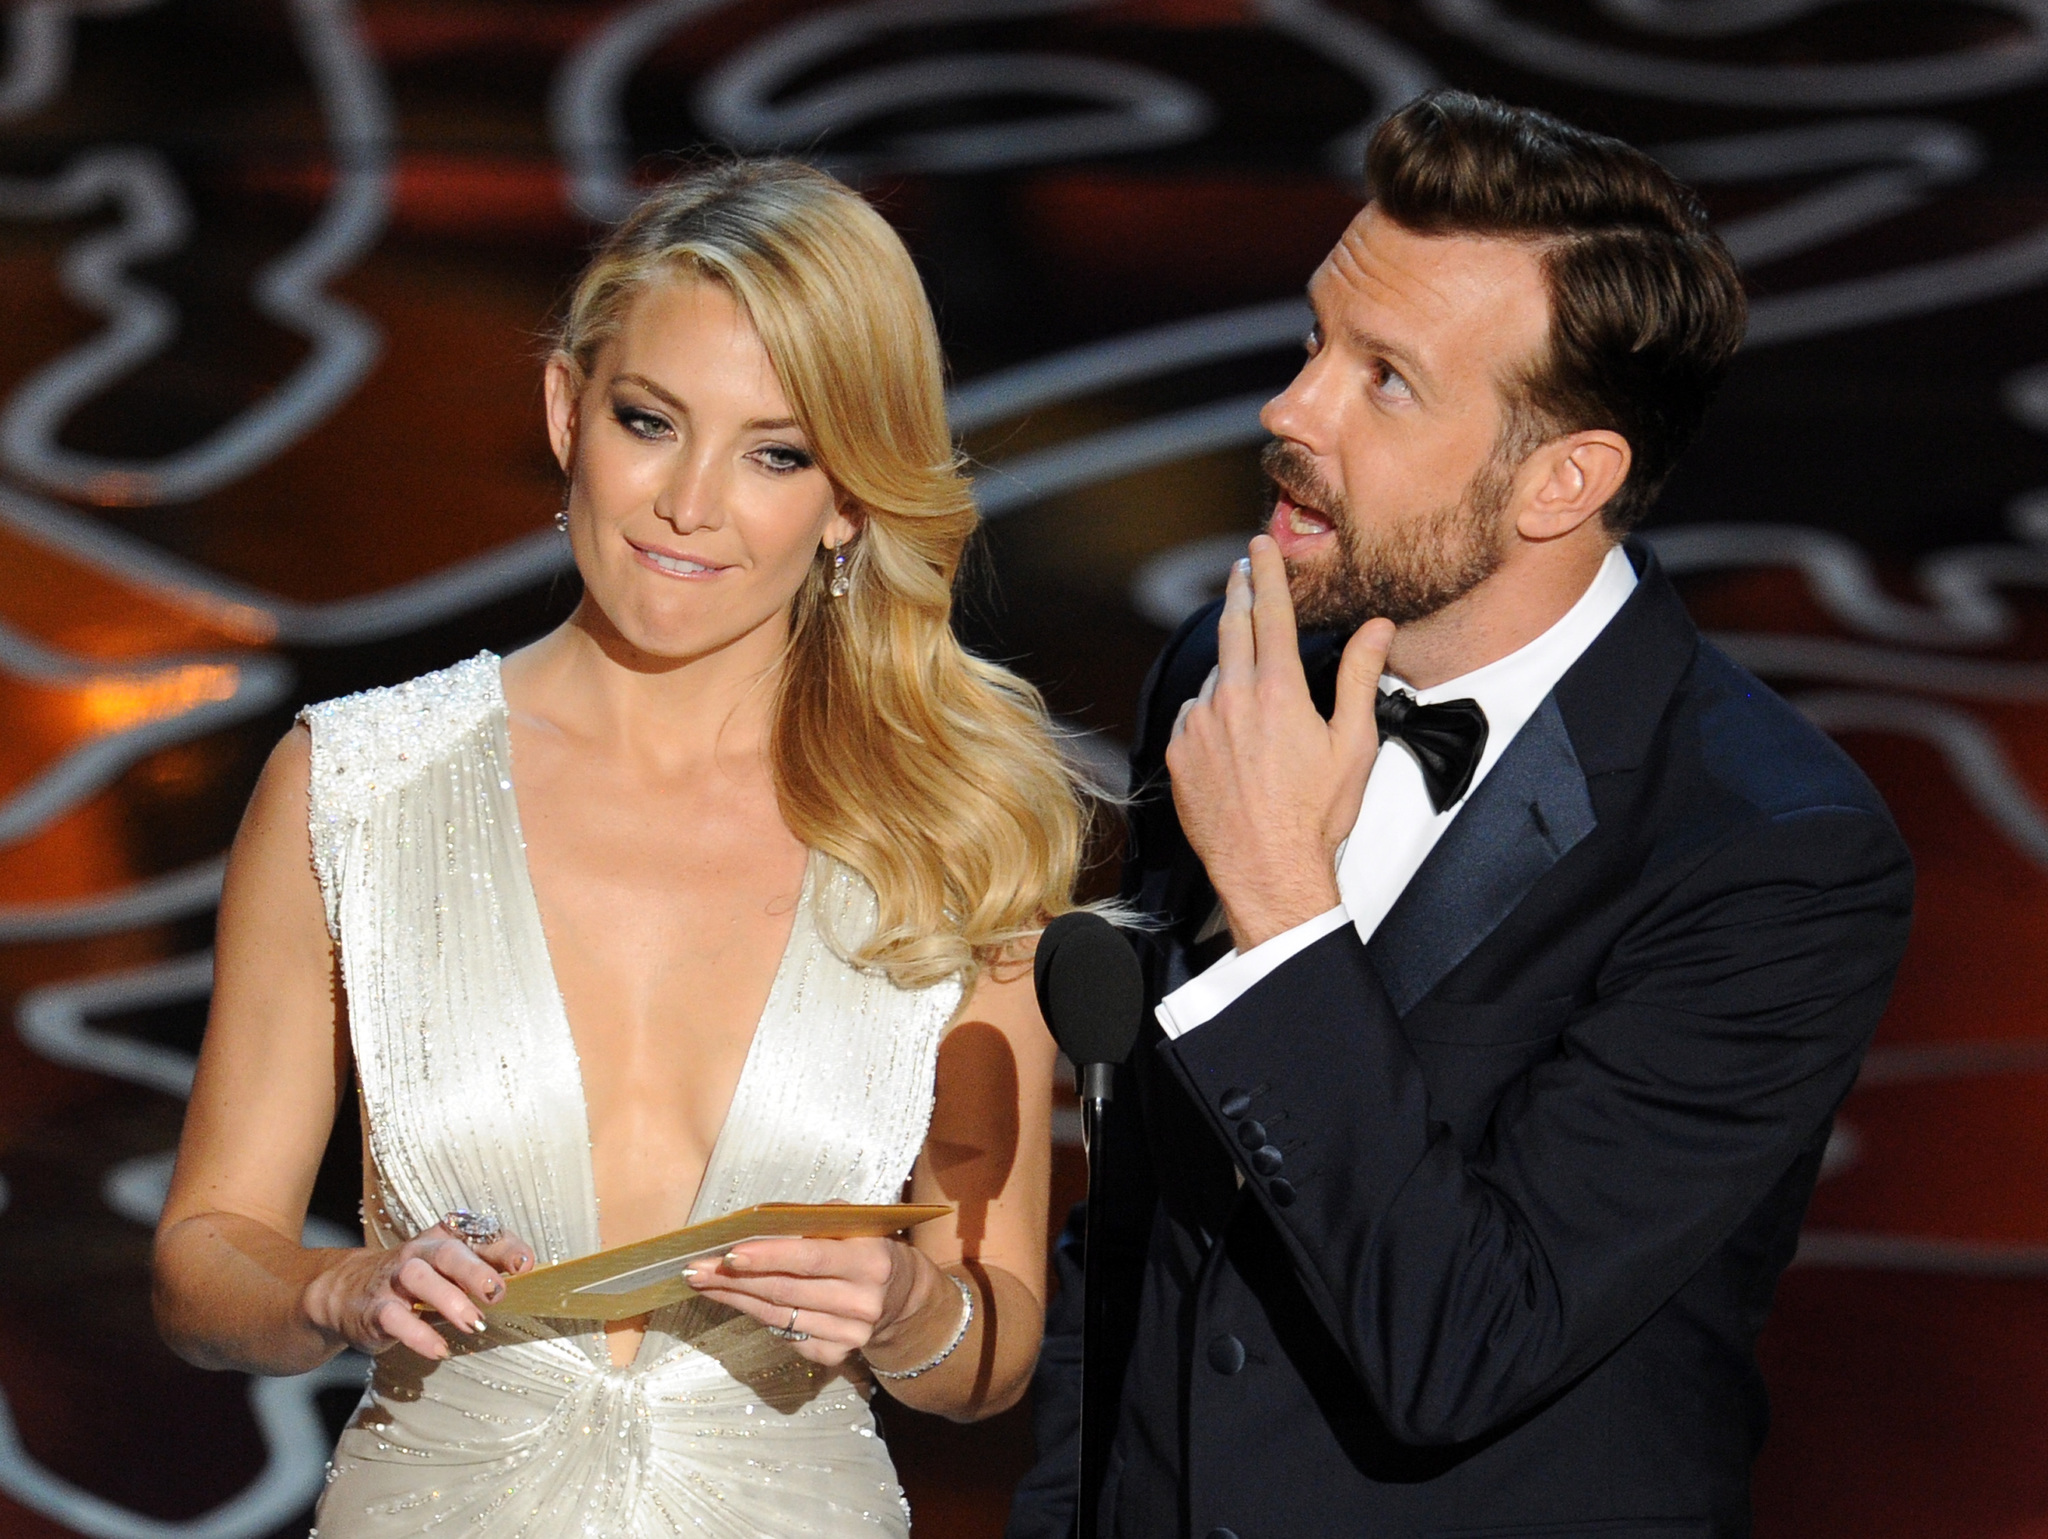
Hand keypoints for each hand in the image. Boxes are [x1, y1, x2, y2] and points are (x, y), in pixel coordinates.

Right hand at [300, 1222, 535, 1360]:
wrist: (347, 1292)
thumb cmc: (416, 1283)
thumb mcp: (448, 1272)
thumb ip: (484, 1270)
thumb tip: (528, 1278)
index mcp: (444, 1239)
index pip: (478, 1234)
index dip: (504, 1247)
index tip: (526, 1266)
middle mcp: (420, 1253)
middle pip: (449, 1252)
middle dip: (475, 1270)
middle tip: (497, 1293)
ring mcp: (394, 1279)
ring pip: (419, 1277)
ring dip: (449, 1299)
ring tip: (473, 1324)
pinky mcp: (375, 1309)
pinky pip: (394, 1318)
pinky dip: (417, 1334)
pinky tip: (439, 1349)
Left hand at [684, 1236, 939, 1370]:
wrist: (903, 1301)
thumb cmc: (869, 1249)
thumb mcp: (856, 1225)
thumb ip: (815, 1221)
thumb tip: (759, 1222)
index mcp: (870, 1261)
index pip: (810, 1259)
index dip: (768, 1256)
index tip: (728, 1253)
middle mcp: (862, 1303)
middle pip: (785, 1291)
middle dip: (734, 1279)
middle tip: (696, 1269)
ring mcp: (849, 1336)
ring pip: (777, 1316)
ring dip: (734, 1298)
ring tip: (703, 1282)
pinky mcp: (835, 1357)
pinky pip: (785, 1334)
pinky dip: (757, 1315)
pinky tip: (736, 1300)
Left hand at [1165, 535, 1393, 949]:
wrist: (1268, 870)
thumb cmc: (1316, 815)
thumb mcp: (1353, 744)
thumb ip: (1362, 677)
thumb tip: (1377, 628)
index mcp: (1278, 691)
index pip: (1272, 612)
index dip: (1268, 572)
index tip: (1260, 545)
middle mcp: (1231, 699)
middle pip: (1232, 628)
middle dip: (1237, 593)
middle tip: (1240, 570)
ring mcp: (1198, 725)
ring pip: (1214, 678)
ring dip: (1231, 672)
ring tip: (1254, 700)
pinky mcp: (1178, 753)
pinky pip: (1193, 716)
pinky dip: (1210, 713)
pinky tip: (1231, 738)